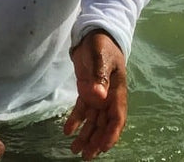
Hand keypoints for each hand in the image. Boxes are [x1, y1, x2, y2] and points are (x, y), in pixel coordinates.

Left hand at [64, 30, 127, 159]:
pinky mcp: (86, 90)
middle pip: (103, 124)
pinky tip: (67, 130)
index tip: (102, 148)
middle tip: (84, 155)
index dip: (110, 134)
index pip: (116, 118)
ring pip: (92, 120)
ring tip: (74, 149)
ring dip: (85, 135)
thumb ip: (100, 77)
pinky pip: (82, 109)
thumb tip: (98, 97)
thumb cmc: (101, 45)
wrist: (95, 33)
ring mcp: (97, 95)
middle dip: (95, 141)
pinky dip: (76, 120)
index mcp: (116, 92)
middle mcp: (108, 98)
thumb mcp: (101, 57)